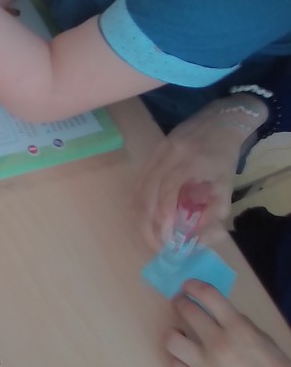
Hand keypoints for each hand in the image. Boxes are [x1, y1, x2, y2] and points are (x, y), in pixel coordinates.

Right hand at [139, 100, 253, 249]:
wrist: (218, 121)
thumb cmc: (224, 155)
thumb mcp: (227, 184)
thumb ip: (215, 210)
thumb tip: (197, 236)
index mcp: (190, 161)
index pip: (168, 189)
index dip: (164, 214)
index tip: (168, 237)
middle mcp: (168, 154)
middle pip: (147, 192)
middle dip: (148, 223)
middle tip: (156, 245)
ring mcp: (156, 152)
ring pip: (139, 189)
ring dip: (140, 215)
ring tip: (150, 235)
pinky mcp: (151, 154)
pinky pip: (139, 182)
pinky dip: (139, 204)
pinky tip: (145, 218)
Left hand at [167, 281, 290, 366]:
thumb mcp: (261, 337)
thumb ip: (236, 322)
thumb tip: (212, 311)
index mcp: (238, 328)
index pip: (208, 295)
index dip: (193, 286)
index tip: (187, 286)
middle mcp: (219, 345)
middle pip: (186, 312)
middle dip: (181, 303)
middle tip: (181, 303)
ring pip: (172, 340)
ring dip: (174, 333)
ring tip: (179, 335)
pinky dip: (178, 360)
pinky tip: (184, 358)